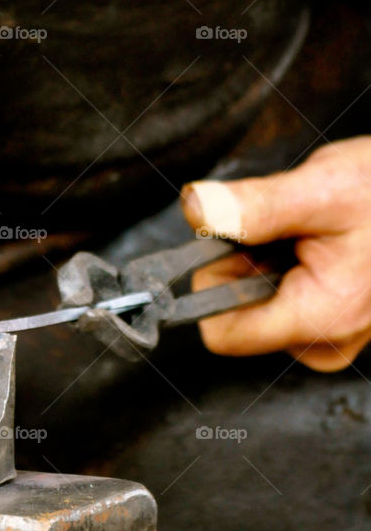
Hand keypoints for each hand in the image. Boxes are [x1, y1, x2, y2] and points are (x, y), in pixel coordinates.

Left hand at [181, 138, 370, 370]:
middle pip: (236, 312)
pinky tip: (318, 239)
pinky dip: (287, 260)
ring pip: (257, 301)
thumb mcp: (322, 190)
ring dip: (268, 257)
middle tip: (288, 226)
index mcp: (318, 320)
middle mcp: (323, 340)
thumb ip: (255, 206)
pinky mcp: (334, 320)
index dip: (212, 281)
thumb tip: (197, 210)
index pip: (221, 333)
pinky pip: (284, 295)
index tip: (232, 241)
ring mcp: (331, 334)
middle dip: (246, 261)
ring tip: (311, 230)